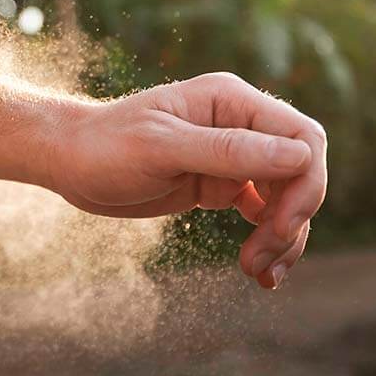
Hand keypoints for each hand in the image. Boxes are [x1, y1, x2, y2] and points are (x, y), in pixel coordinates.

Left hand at [48, 72, 326, 289]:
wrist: (69, 162)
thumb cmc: (106, 146)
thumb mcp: (161, 147)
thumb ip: (227, 150)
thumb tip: (300, 157)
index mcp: (231, 101)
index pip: (303, 137)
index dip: (306, 184)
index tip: (281, 227)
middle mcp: (240, 124)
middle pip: (301, 171)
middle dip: (293, 219)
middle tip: (263, 260)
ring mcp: (233, 155)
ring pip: (287, 197)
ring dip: (284, 238)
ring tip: (260, 274)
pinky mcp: (221, 184)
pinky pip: (264, 212)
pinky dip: (269, 241)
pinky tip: (261, 271)